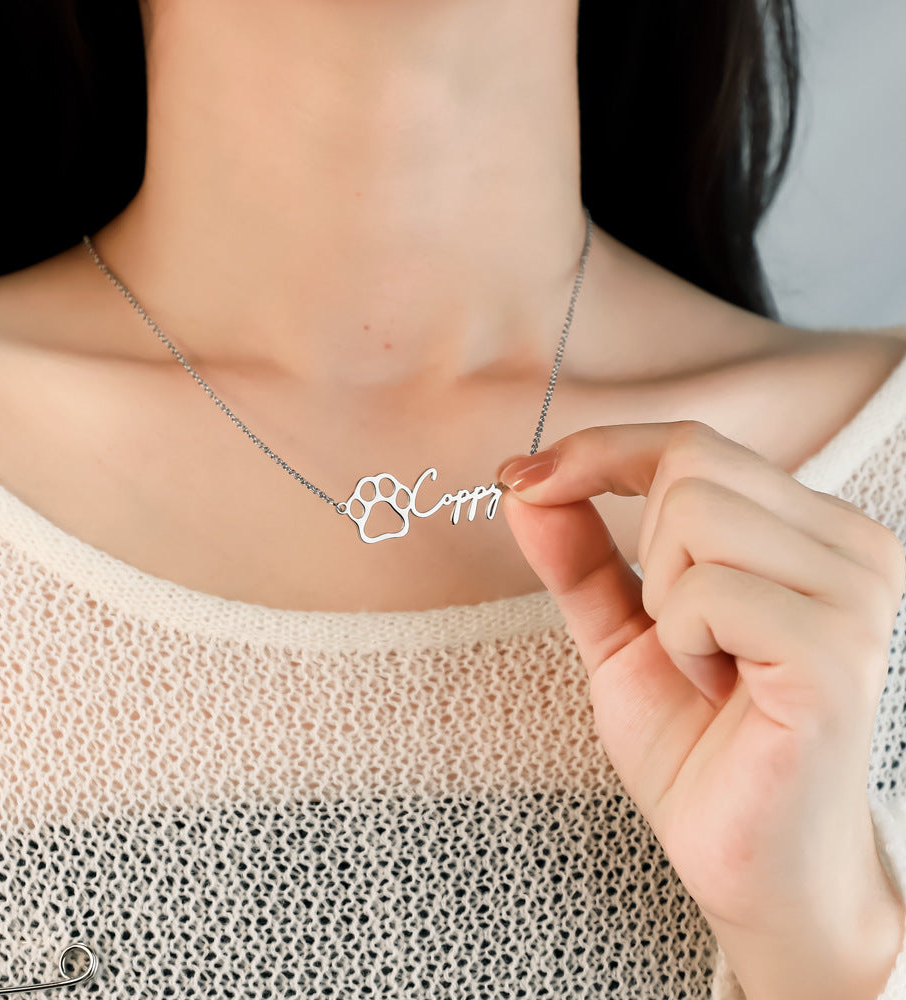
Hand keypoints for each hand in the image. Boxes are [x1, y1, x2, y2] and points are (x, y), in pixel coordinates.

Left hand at [496, 420, 905, 999]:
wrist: (745, 861)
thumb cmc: (698, 746)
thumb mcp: (622, 629)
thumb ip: (579, 552)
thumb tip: (524, 482)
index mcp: (810, 531)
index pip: (692, 442)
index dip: (598, 450)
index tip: (523, 479)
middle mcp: (852, 547)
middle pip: (690, 464)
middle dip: (642, 548)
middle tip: (673, 630)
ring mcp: (853, 596)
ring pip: (695, 514)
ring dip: (664, 599)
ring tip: (704, 663)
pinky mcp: (835, 653)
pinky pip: (708, 590)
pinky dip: (682, 640)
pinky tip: (719, 687)